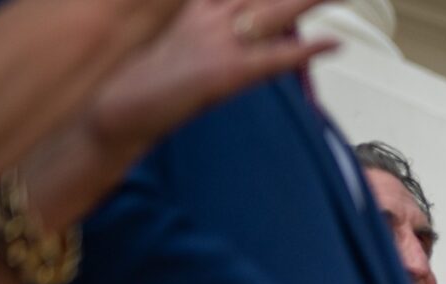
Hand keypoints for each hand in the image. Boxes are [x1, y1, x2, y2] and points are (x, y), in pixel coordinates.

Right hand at [87, 0, 338, 151]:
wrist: (112, 110)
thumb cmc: (139, 80)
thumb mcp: (174, 42)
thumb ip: (201, 24)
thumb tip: (254, 34)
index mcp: (195, 7)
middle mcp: (209, 17)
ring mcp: (218, 41)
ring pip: (274, 11)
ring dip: (307, 2)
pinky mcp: (225, 71)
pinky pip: (276, 57)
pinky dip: (307, 50)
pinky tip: (333, 43)